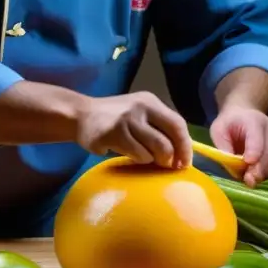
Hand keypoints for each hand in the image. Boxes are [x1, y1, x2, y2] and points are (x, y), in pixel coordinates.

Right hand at [75, 91, 193, 168]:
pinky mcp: (112, 134)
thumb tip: (182, 153)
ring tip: (140, 155)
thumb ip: (159, 127)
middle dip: (169, 159)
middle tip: (164, 165)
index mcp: (151, 102)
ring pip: (153, 152)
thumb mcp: (140, 113)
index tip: (184, 163)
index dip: (185, 147)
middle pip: (168, 141)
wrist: (82, 115)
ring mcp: (126, 120)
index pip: (178, 124)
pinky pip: (137, 155)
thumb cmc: (116, 118)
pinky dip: (137, 159)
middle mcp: (140, 108)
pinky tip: (125, 153)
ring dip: (150, 160)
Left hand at [210, 108, 267, 185]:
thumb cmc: (229, 125)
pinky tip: (259, 170)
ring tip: (250, 175)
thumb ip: (223, 148)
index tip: (248, 163)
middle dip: (259, 170)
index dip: (254, 152)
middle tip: (248, 181)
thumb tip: (232, 166)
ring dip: (265, 173)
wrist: (243, 115)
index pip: (257, 137)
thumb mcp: (218, 132)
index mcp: (252, 119)